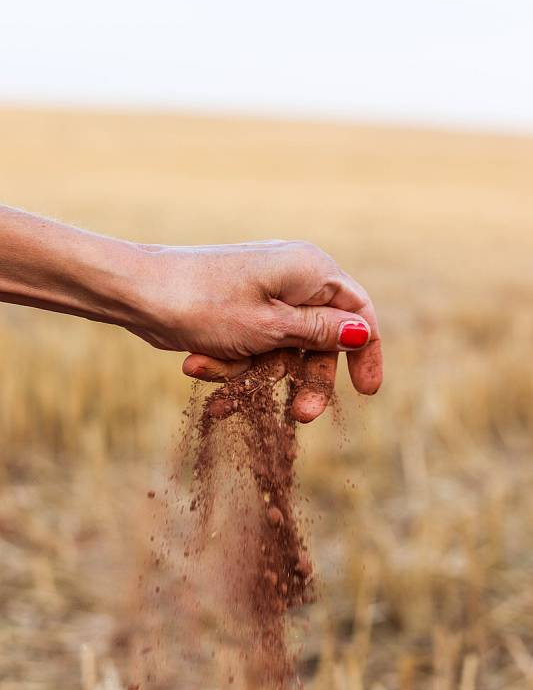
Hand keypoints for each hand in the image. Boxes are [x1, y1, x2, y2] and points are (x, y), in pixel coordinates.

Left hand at [130, 240, 382, 421]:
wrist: (137, 292)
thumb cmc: (205, 304)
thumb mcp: (271, 327)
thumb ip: (322, 333)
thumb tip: (364, 332)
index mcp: (310, 271)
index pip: (359, 311)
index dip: (367, 352)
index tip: (367, 392)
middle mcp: (292, 278)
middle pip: (319, 340)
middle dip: (304, 380)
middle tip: (300, 418)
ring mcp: (264, 294)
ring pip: (281, 350)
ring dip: (251, 374)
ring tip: (210, 379)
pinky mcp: (239, 311)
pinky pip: (252, 346)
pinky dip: (232, 365)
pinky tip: (199, 369)